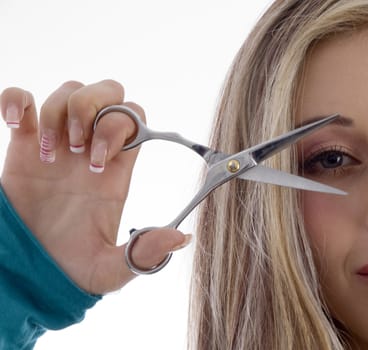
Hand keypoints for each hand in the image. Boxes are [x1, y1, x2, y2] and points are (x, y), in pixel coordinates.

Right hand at [0, 80, 190, 293]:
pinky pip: (23, 99)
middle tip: (75, 146)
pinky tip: (16, 123)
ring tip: (48, 153)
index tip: (97, 164)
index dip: (119, 129)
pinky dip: (17, 100)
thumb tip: (181, 239)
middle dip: (92, 108)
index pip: (134, 120)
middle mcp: (91, 149)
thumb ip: (143, 253)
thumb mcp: (110, 268)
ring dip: (58, 111)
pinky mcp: (23, 145)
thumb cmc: (71, 267)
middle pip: (109, 93)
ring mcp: (58, 144)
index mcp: (117, 170)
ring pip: (69, 91)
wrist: (27, 270)